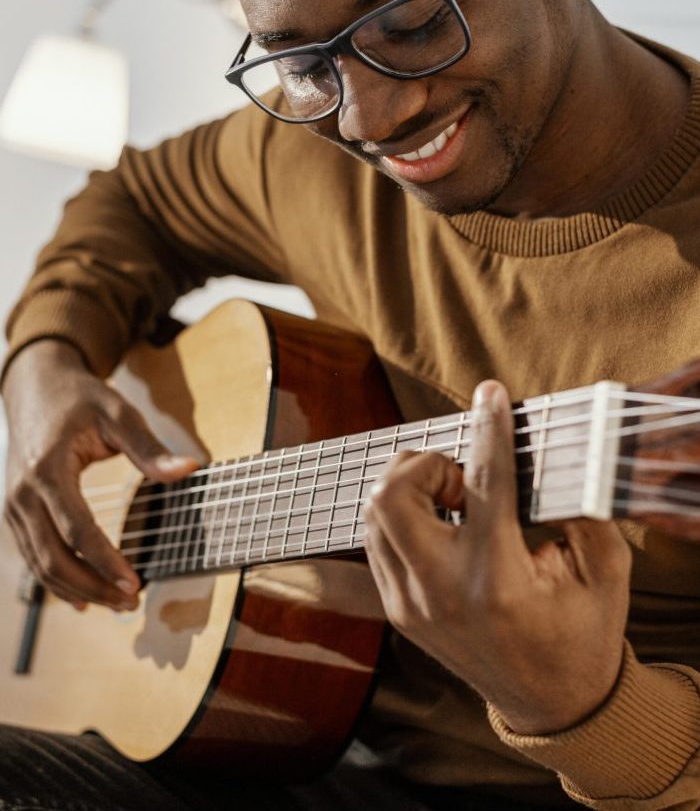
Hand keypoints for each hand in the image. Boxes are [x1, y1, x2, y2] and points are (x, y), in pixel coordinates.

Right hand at [2, 340, 198, 611]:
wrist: (35, 387)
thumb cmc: (81, 399)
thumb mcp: (119, 413)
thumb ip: (150, 447)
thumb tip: (191, 469)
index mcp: (47, 469)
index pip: (77, 529)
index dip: (105, 562)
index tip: (135, 583)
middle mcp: (22, 494)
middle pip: (54, 558)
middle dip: (93, 587)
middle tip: (132, 603)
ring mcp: (13, 507)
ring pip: (40, 565)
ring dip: (78, 591)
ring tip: (118, 605)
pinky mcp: (15, 513)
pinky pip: (33, 557)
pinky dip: (57, 581)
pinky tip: (84, 598)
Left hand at [363, 380, 631, 734]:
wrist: (551, 705)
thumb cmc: (581, 634)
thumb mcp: (604, 572)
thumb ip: (580, 508)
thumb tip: (549, 454)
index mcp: (497, 582)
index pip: (483, 485)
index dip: (488, 429)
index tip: (490, 394)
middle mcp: (442, 593)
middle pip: (392, 496)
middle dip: (425, 464)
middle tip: (462, 477)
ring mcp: (411, 605)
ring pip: (374, 515)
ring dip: (409, 488)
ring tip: (454, 500)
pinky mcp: (398, 611)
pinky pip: (377, 541)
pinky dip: (402, 516)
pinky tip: (441, 522)